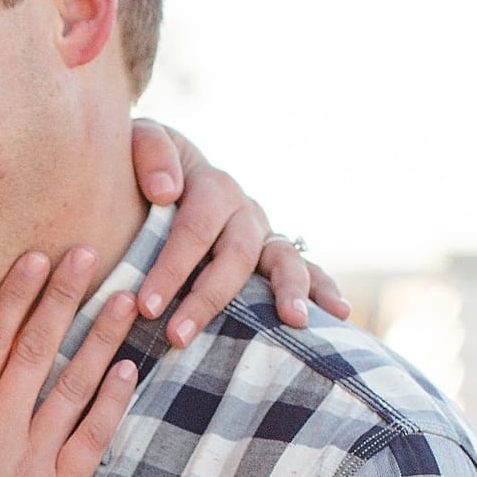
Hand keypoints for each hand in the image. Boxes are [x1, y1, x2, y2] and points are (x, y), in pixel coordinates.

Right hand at [0, 247, 137, 476]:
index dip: (16, 295)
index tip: (35, 257)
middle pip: (36, 347)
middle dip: (63, 295)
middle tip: (88, 250)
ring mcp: (30, 459)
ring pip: (72, 383)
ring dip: (101, 337)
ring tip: (127, 298)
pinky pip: (92, 436)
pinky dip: (111, 401)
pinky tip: (129, 370)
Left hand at [128, 119, 349, 341]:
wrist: (162, 173)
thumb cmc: (143, 168)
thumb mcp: (138, 142)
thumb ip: (149, 152)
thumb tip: (167, 191)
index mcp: (212, 186)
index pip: (195, 228)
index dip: (172, 266)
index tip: (147, 305)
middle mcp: (244, 211)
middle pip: (236, 253)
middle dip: (208, 297)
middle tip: (178, 334)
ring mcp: (264, 234)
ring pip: (282, 260)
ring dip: (288, 291)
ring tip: (295, 321)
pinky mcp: (272, 256)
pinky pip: (305, 271)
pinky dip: (323, 289)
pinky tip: (338, 313)